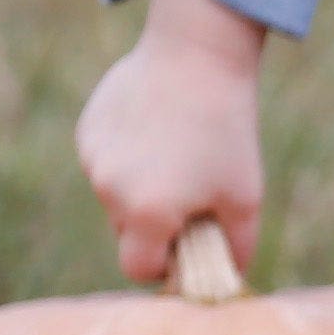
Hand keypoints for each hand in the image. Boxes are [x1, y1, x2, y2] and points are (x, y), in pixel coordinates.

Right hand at [74, 0, 268, 283]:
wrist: (196, 57)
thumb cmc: (227, 132)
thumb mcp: (245, 197)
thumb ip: (236, 248)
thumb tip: (227, 277)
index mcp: (146, 214)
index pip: (138, 268)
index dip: (163, 265)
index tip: (186, 248)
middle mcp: (109, 191)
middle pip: (128, 230)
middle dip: (156, 222)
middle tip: (193, 191)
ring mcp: (93, 158)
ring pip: (117, 192)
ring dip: (143, 184)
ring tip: (180, 148)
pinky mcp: (87, 130)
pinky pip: (107, 158)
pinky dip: (130, 153)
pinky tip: (159, 125)